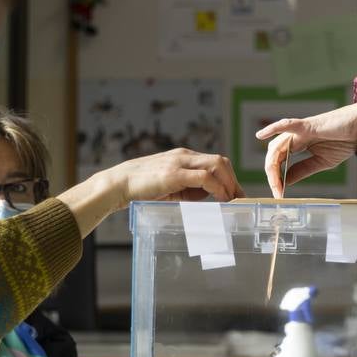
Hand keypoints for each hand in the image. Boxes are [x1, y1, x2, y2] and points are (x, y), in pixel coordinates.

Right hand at [104, 148, 243, 207]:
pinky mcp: (173, 174)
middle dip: (234, 180)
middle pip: (220, 161)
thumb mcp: (171, 187)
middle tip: (239, 199)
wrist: (117, 184)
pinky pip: (204, 177)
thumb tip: (209, 198)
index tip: (236, 194)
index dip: (230, 177)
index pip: (215, 162)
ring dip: (228, 183)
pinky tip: (220, 198)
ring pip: (216, 165)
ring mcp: (179, 163)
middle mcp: (184, 156)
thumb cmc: (142, 189)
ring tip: (231, 200)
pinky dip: (217, 188)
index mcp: (183, 157)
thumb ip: (189, 189)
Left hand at [255, 104, 356, 196]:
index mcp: (298, 145)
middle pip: (275, 155)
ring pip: (278, 146)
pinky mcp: (308, 125)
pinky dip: (273, 128)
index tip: (278, 194)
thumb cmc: (344, 141)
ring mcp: (300, 130)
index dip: (276, 178)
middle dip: (273, 175)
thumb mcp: (320, 162)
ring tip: (275, 182)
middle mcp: (295, 137)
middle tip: (276, 191)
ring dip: (273, 165)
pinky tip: (261, 134)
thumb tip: (286, 181)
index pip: (279, 162)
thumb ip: (302, 170)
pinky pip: (287, 125)